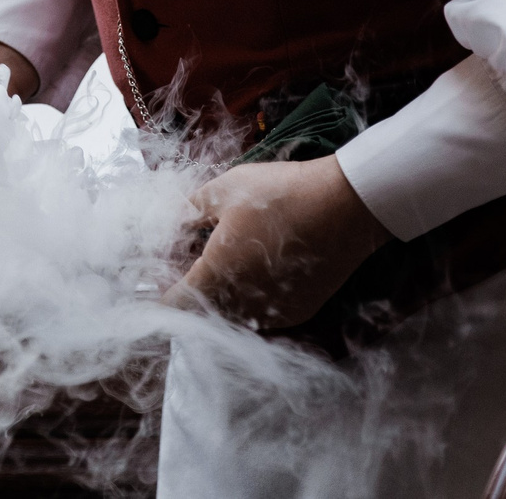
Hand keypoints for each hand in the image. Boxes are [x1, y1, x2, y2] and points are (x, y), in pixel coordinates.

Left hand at [164, 155, 392, 329]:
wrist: (347, 206)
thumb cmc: (280, 194)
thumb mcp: (223, 191)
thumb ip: (187, 210)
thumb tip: (170, 223)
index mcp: (215, 276)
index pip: (172, 305)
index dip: (159, 291)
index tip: (158, 272)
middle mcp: (243, 305)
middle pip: (201, 311)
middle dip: (191, 287)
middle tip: (189, 253)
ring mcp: (274, 313)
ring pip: (232, 313)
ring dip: (222, 292)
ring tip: (225, 253)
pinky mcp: (299, 311)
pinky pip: (262, 312)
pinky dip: (252, 294)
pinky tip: (258, 262)